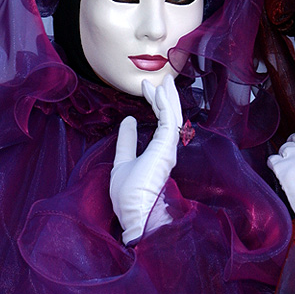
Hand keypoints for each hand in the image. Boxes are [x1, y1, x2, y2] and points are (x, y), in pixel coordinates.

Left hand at [110, 75, 180, 244]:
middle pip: (170, 117)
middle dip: (166, 97)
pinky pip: (169, 120)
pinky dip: (165, 104)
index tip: (146, 90)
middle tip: (162, 79)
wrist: (135, 215)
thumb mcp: (122, 163)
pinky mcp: (166, 148)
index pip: (161, 125)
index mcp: (158, 154)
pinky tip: (160, 91)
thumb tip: (127, 121)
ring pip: (172, 116)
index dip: (155, 105)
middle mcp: (167, 150)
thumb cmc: (128, 197)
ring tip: (163, 79)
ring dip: (167, 96)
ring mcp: (168, 150)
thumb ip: (126, 143)